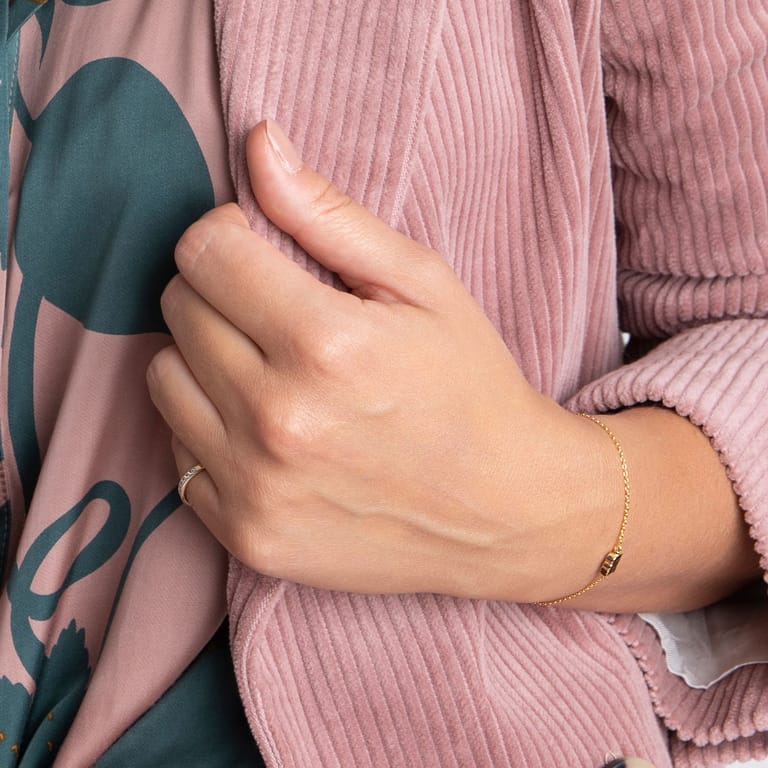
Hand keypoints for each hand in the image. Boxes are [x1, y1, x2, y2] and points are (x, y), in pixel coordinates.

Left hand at [146, 120, 616, 601]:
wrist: (506, 510)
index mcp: (326, 343)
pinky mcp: (249, 537)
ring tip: (267, 368)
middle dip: (217, 292)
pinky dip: (208, 429)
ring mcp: (257, 488)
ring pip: (165, 379)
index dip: (227, 235)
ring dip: (203, 357)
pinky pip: (179, 455)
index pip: (203, 250)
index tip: (259, 249)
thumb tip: (259, 143)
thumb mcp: (425, 286)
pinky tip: (265, 430)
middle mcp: (279, 420)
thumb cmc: (472, 388)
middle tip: (275, 311)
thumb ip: (331, 215)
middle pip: (179, 310)